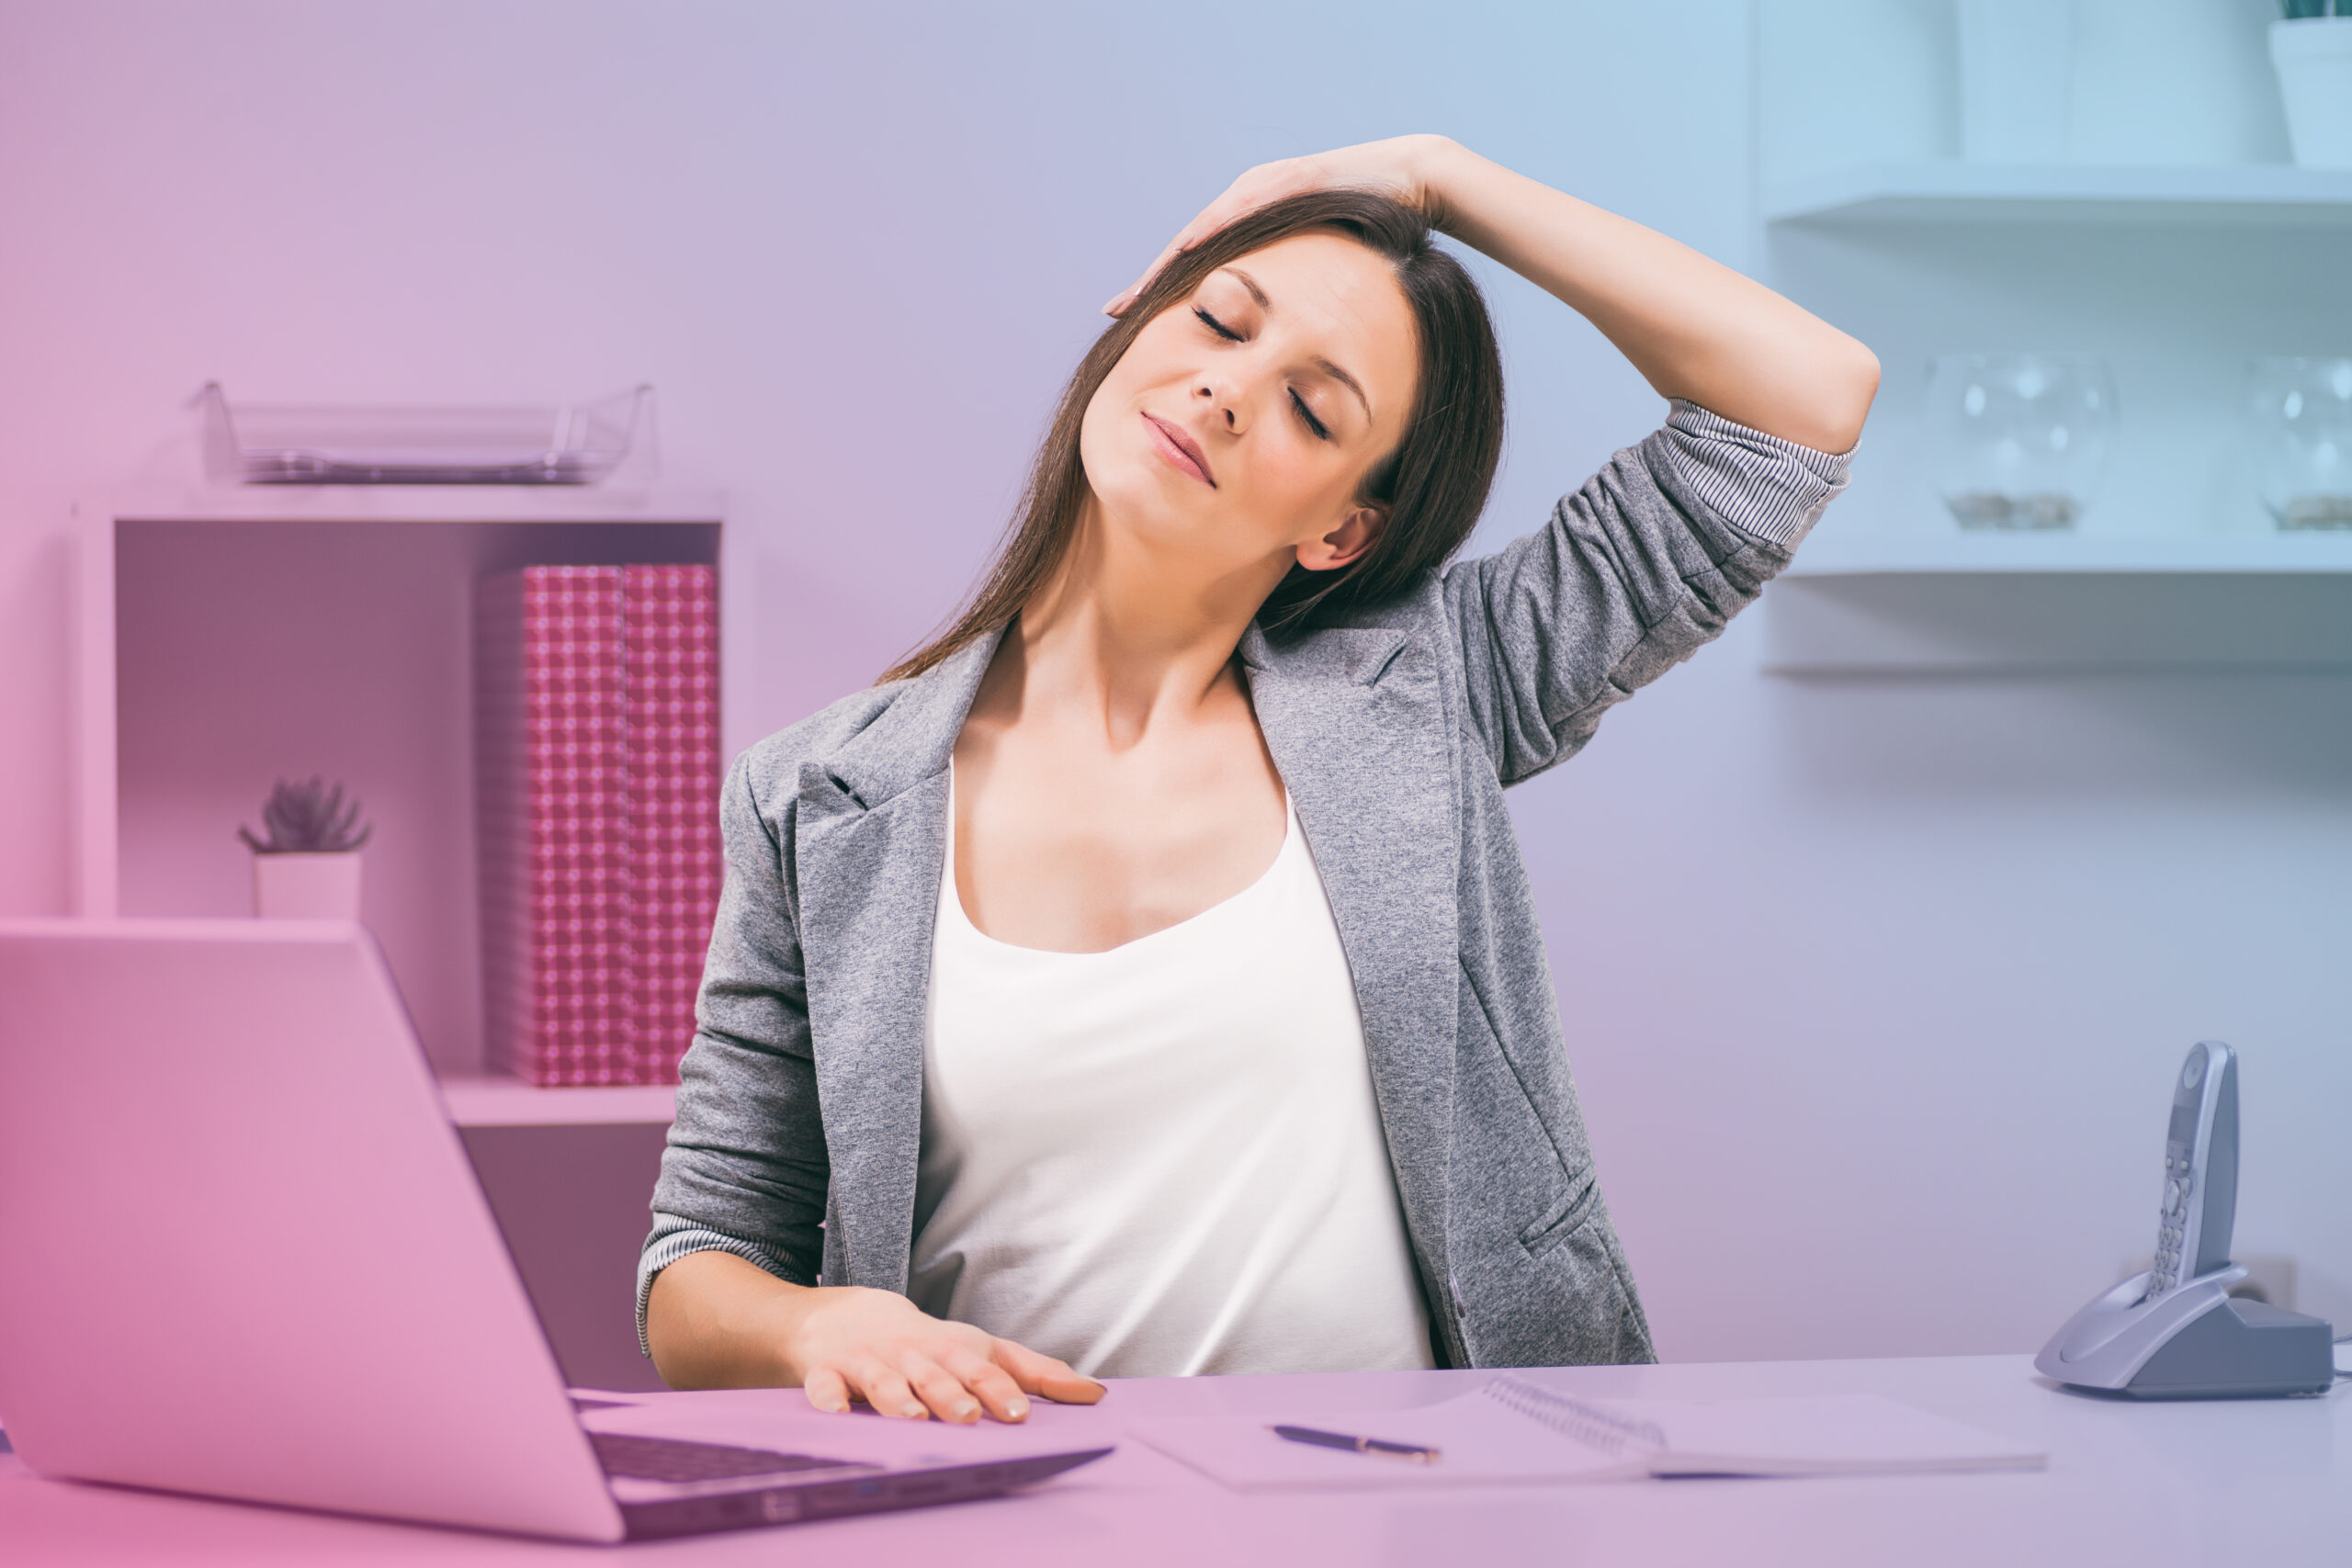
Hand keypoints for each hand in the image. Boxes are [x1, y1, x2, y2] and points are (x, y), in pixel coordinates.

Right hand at [784, 1285, 1104, 1423]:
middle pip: (934, 1373)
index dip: (999, 1389)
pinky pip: (824, 1385)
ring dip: (897, 1398)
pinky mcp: (827, 1371)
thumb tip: (1096, 1394)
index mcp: (951, 1348)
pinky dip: (828, 1398)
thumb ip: (1035, 1371)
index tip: (1019, 1413)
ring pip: (883, 1381)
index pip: (980, 1367)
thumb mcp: (978, 1348)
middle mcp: (912, 1353)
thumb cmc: (925, 1342)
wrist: (842, 1317)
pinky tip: (836, 1414)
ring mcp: (868, 1361)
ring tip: (912, 1418)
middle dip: (950, 1394)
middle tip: (968, 1417)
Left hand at [1102, 134, 1457, 316]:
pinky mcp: (1287, 179)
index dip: (1162, 293)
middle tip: (1114, 312)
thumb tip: (1280, 348)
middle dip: (1151, 282)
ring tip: (1139, 292)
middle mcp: (1248, 203)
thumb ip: (1295, 299)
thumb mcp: (1319, 274)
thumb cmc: (1370, 235)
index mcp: (1251, 228)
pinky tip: (1187, 253)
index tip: (1128, 322)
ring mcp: (1264, 186)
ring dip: (1170, 261)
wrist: (1412, 183)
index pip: (1197, 266)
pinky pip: (1243, 209)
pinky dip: (1213, 231)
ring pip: (1205, 230)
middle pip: (1188, 249)